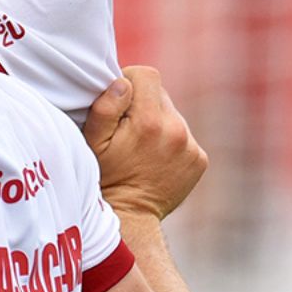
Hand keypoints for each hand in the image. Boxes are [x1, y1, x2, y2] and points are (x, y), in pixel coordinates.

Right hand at [83, 66, 207, 218]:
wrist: (130, 217)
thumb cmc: (104, 177)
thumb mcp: (92, 142)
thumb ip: (105, 108)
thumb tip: (121, 82)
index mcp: (150, 121)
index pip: (147, 75)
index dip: (128, 81)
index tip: (117, 101)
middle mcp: (177, 130)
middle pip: (160, 94)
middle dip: (141, 105)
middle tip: (124, 129)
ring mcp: (192, 147)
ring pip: (172, 115)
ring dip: (156, 123)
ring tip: (138, 148)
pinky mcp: (199, 159)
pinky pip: (184, 136)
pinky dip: (169, 142)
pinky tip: (153, 159)